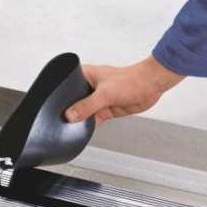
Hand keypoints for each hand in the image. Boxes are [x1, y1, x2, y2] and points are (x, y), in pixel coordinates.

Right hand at [65, 55, 184, 126]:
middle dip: (70, 111)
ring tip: (73, 127)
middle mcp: (89, 87)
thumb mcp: (105, 93)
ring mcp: (97, 99)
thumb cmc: (132, 80)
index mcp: (85, 75)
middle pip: (74, 102)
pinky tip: (85, 130)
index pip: (67, 87)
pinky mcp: (105, 109)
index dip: (60, 97)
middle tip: (63, 121)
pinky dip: (89, 125)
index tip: (55, 108)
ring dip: (80, 120)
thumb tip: (71, 115)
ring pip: (83, 113)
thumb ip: (87, 106)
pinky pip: (93, 120)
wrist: (151, 86)